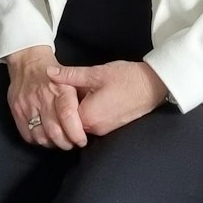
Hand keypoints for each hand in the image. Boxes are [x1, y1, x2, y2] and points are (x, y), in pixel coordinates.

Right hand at [6, 46, 86, 149]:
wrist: (27, 60)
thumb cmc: (53, 74)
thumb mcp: (71, 79)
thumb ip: (79, 99)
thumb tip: (90, 122)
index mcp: (60, 88)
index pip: (68, 115)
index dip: (76, 133)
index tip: (81, 140)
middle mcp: (43, 96)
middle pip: (54, 131)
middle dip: (66, 143)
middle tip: (71, 143)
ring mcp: (28, 104)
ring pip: (41, 136)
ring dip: (52, 144)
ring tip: (58, 141)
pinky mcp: (17, 110)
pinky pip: (27, 135)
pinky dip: (38, 141)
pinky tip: (45, 136)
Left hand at [47, 60, 168, 137]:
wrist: (153, 85)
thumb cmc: (126, 78)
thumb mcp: (96, 73)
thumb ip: (70, 75)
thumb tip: (49, 72)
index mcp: (87, 117)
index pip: (61, 115)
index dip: (57, 101)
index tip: (56, 88)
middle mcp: (94, 129)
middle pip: (69, 121)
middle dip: (67, 106)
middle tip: (69, 87)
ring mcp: (104, 130)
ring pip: (81, 121)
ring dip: (78, 108)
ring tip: (82, 89)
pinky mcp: (111, 127)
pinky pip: (92, 121)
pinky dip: (88, 111)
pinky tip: (93, 95)